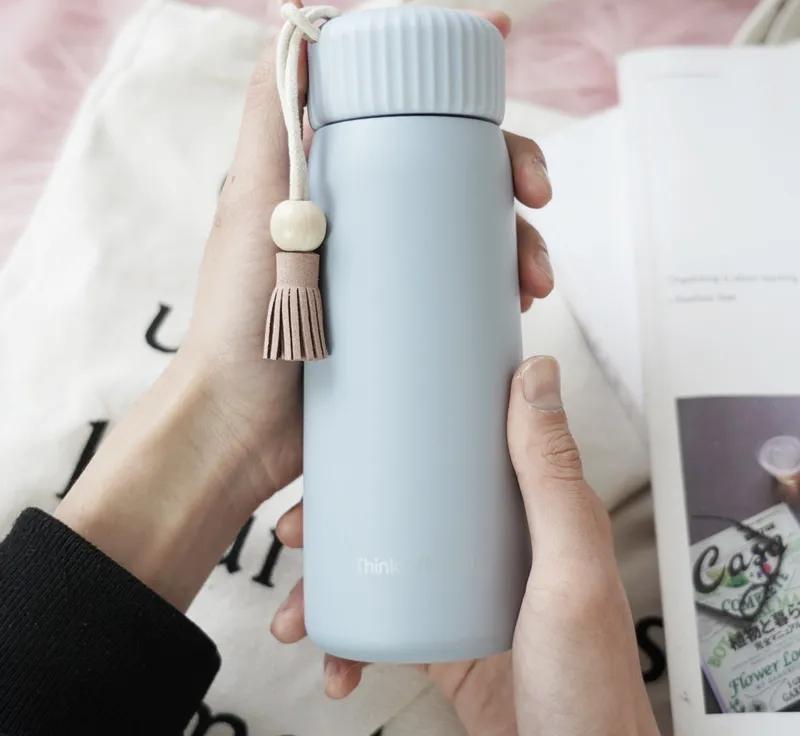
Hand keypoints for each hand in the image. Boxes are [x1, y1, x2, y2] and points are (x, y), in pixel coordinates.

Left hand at [54, 0, 553, 612]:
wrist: (241, 427)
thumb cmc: (238, 316)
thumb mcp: (253, 200)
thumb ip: (271, 110)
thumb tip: (293, 8)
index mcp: (345, 187)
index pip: (419, 127)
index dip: (469, 106)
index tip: (509, 79)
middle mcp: (375, 228)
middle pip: (463, 182)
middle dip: (513, 179)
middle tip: (537, 201)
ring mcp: (396, 282)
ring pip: (478, 242)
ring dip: (523, 246)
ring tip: (534, 282)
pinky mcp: (410, 331)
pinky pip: (472, 302)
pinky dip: (505, 297)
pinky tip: (522, 307)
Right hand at [271, 356, 659, 735]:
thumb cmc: (591, 683)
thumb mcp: (569, 570)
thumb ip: (551, 477)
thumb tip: (536, 374)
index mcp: (528, 510)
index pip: (461, 445)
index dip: (401, 431)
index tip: (349, 425)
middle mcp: (493, 543)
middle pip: (403, 503)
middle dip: (338, 513)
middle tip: (297, 526)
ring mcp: (465, 592)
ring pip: (383, 562)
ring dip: (328, 580)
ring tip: (296, 613)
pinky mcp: (445, 638)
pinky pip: (382, 622)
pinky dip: (348, 639)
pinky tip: (335, 659)